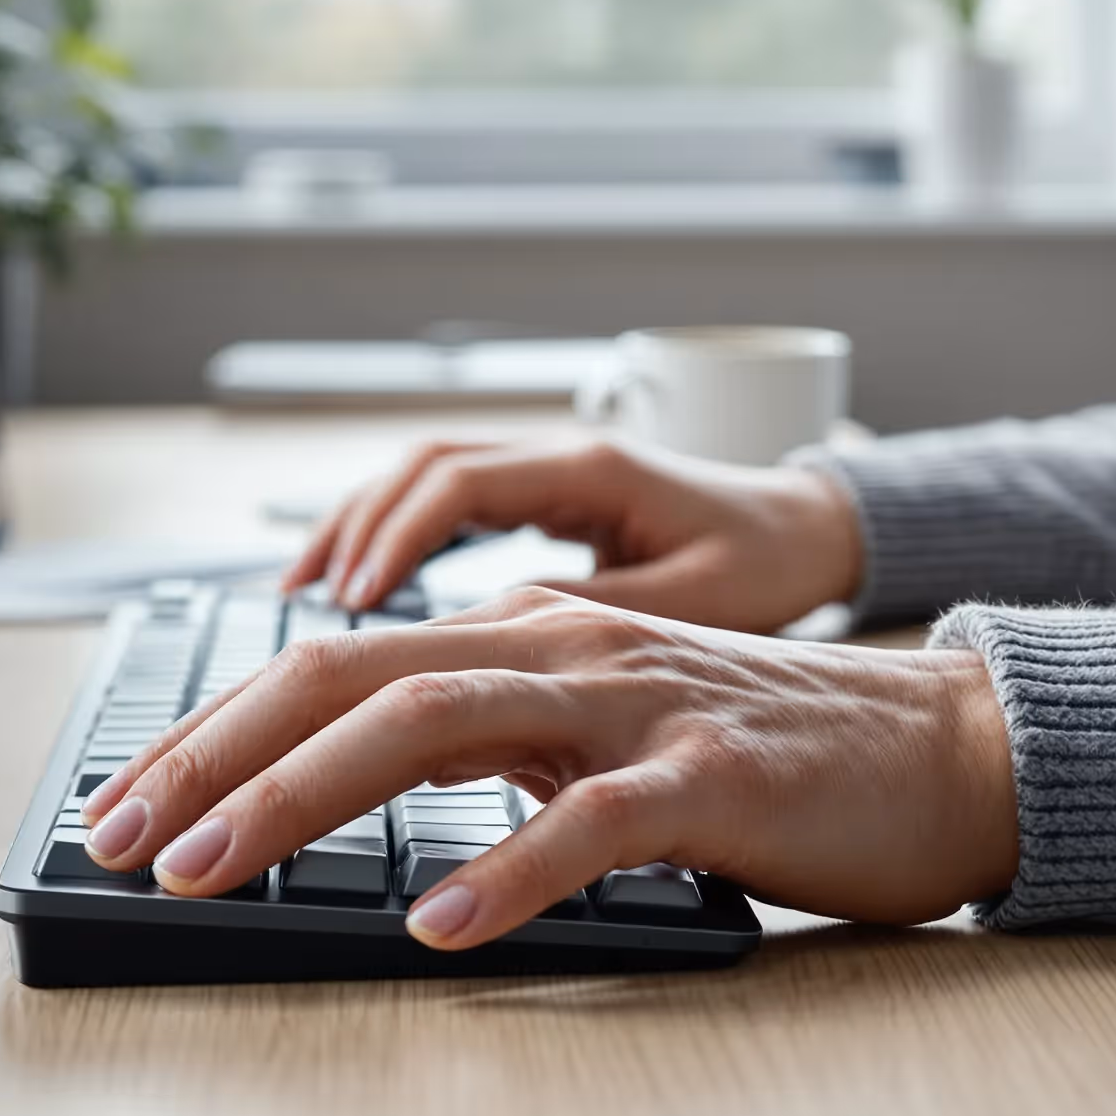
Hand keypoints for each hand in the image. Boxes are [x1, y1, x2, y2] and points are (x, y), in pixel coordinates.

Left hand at [79, 588, 1018, 950]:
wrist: (943, 749)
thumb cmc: (761, 758)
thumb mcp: (596, 734)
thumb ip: (489, 741)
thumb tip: (359, 779)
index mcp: (523, 637)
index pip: (333, 665)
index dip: (215, 732)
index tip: (124, 803)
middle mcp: (560, 647)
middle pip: (351, 675)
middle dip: (216, 756)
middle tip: (117, 836)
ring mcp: (636, 705)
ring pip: (438, 720)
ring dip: (304, 797)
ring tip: (209, 869)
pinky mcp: (712, 777)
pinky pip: (591, 820)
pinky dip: (507, 869)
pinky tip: (438, 924)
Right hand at [281, 440, 864, 633]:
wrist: (811, 531)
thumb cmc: (766, 567)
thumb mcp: (692, 605)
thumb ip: (600, 621)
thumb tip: (502, 658)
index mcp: (592, 471)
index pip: (461, 483)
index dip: (397, 538)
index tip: (351, 601)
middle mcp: (556, 456)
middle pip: (417, 469)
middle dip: (349, 531)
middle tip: (307, 601)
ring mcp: (544, 470)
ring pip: (420, 477)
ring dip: (356, 530)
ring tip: (304, 596)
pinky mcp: (542, 497)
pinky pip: (443, 502)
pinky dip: (391, 539)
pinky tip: (354, 593)